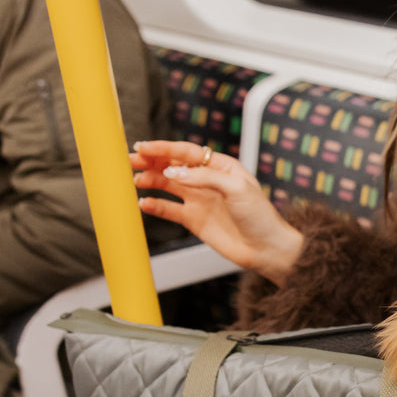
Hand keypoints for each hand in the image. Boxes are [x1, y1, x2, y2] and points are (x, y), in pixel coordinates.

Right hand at [130, 140, 304, 283]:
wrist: (266, 249)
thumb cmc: (260, 216)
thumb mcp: (237, 189)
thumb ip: (205, 178)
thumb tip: (174, 172)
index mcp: (221, 167)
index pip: (187, 152)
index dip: (164, 148)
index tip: (143, 147)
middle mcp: (207, 181)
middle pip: (174, 166)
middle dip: (152, 161)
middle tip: (130, 160)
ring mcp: (199, 199)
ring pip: (168, 185)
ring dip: (151, 180)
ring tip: (134, 179)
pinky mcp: (194, 219)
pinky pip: (169, 209)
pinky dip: (155, 205)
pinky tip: (144, 202)